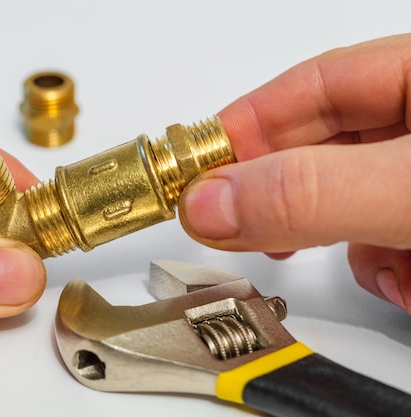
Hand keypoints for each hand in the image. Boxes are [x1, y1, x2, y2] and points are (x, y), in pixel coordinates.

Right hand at [179, 34, 410, 311]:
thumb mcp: (410, 189)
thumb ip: (312, 193)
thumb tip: (212, 203)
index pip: (309, 86)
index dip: (244, 128)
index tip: (194, 174)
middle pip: (323, 153)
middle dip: (292, 205)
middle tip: (243, 232)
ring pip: (353, 207)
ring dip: (351, 249)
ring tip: (381, 269)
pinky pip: (389, 243)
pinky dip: (388, 271)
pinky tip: (409, 282)